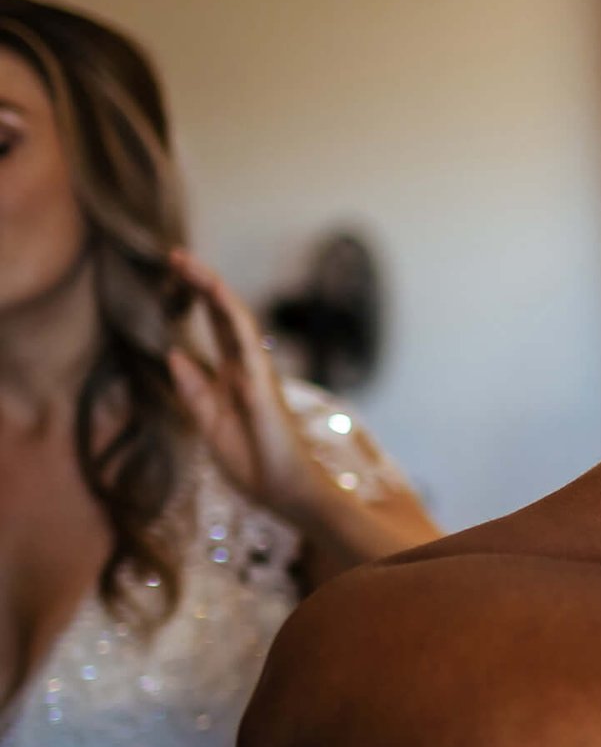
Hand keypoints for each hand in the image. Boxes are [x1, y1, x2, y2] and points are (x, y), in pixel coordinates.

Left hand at [164, 251, 327, 519]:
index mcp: (232, 377)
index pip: (215, 329)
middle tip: (176, 255)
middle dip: (202, 283)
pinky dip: (233, 314)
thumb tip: (173, 352)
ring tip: (188, 264)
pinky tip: (216, 293)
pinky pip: (249, 341)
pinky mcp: (263, 383)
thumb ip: (193, 388)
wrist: (282, 491)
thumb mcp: (207, 422)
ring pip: (237, 319)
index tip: (173, 274)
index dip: (196, 301)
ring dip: (213, 288)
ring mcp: (258, 372)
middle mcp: (248, 367)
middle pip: (225, 315)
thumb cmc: (252, 462)